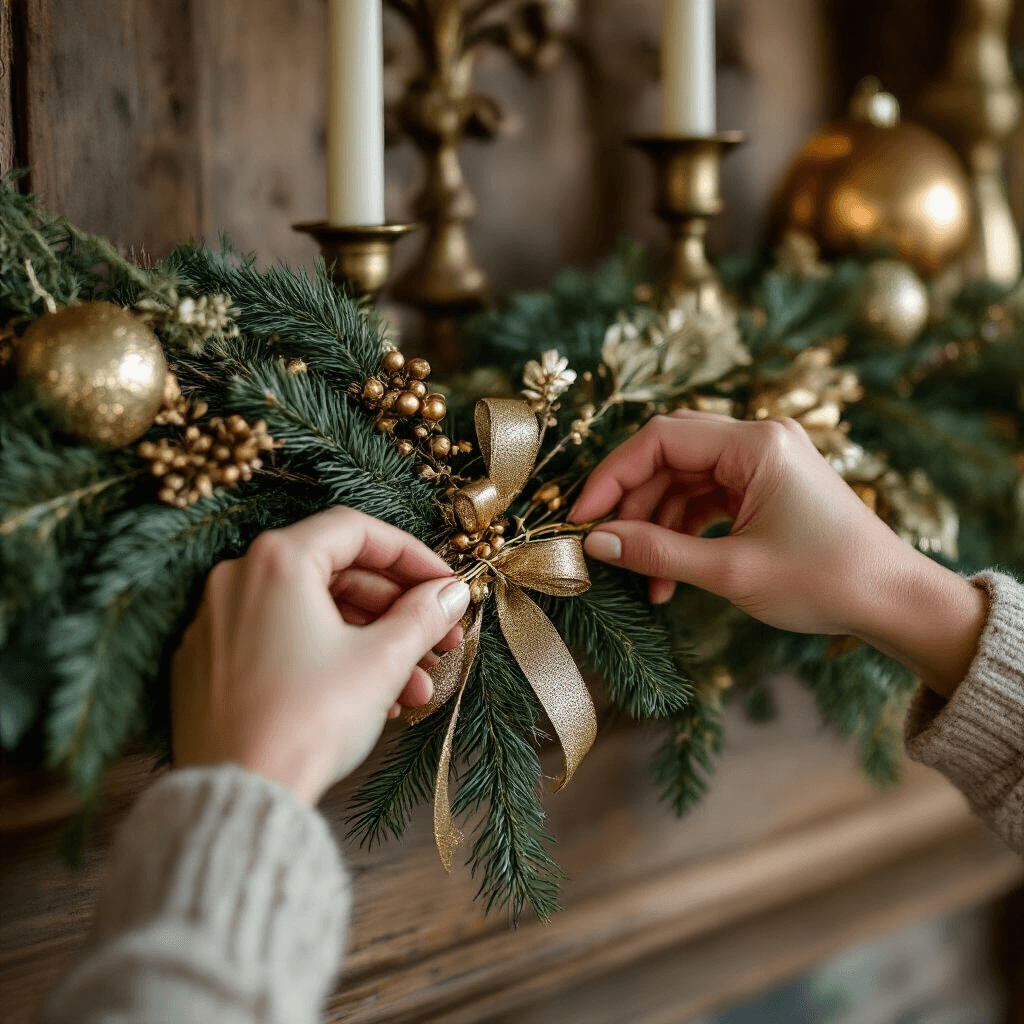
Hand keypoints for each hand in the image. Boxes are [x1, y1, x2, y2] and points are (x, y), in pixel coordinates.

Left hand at [171, 506, 469, 803]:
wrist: (241, 796)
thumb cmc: (308, 720)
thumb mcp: (382, 660)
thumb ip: (423, 615)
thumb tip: (451, 594)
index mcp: (277, 561)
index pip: (357, 531)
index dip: (412, 555)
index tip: (444, 584)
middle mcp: (238, 579)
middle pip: (336, 574)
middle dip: (398, 609)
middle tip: (442, 637)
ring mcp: (217, 623)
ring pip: (313, 614)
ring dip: (372, 642)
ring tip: (417, 686)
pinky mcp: (209, 665)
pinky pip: (282, 643)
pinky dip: (330, 658)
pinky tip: (372, 697)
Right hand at [570, 411, 986, 696]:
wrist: (894, 601)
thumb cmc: (824, 581)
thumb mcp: (730, 570)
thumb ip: (657, 552)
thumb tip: (595, 542)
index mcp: (757, 444)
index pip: (661, 439)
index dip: (613, 477)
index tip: (582, 518)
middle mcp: (760, 440)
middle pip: (670, 454)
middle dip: (631, 501)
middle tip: (602, 544)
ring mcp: (765, 461)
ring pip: (685, 478)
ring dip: (657, 524)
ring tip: (644, 577)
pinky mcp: (768, 484)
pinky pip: (709, 496)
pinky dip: (684, 529)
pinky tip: (671, 574)